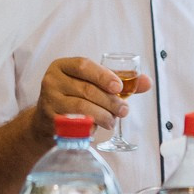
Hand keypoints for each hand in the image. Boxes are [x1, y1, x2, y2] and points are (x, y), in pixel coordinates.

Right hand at [30, 56, 146, 138]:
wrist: (46, 120)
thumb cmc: (74, 97)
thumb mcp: (92, 84)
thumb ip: (118, 81)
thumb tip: (147, 82)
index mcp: (63, 65)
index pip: (84, 65)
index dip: (103, 75)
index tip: (118, 87)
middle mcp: (52, 80)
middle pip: (86, 89)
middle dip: (110, 101)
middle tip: (124, 110)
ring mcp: (49, 100)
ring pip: (81, 107)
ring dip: (103, 115)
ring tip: (113, 120)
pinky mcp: (49, 119)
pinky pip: (74, 123)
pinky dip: (89, 126)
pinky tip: (96, 128)